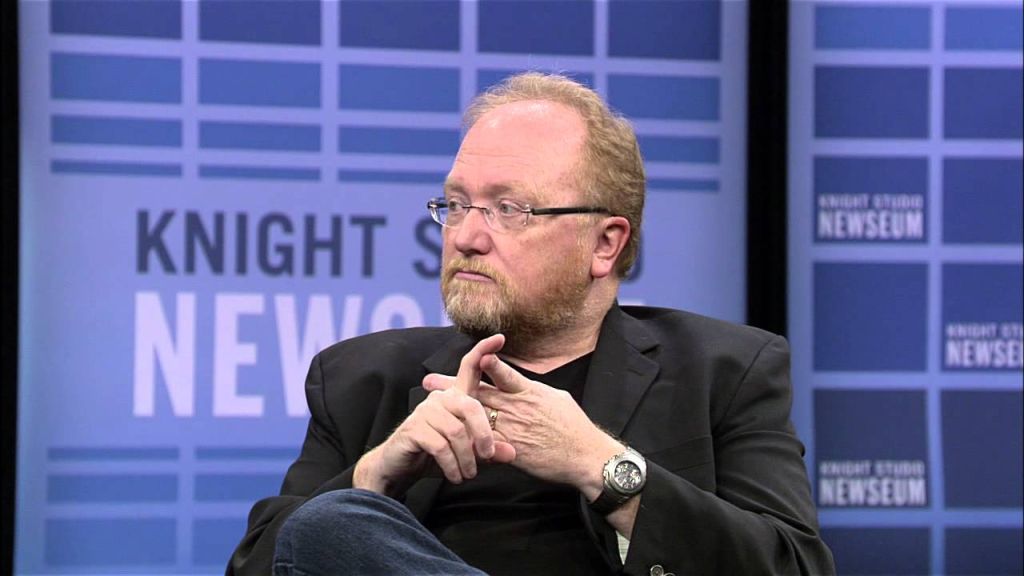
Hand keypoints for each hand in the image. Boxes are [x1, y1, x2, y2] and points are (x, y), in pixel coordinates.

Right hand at [354, 335, 515, 496]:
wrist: (398, 469)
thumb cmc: (434, 457)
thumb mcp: (467, 454)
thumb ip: (489, 450)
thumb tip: (512, 452)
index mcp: (454, 398)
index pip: (469, 368)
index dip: (483, 351)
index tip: (500, 337)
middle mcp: (440, 399)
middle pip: (471, 407)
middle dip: (484, 435)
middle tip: (488, 457)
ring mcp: (425, 412)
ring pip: (458, 432)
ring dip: (467, 459)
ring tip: (468, 475)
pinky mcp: (414, 429)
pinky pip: (442, 446)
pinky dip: (452, 465)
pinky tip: (455, 476)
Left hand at [423, 350, 621, 495]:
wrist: (585, 457)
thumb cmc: (576, 427)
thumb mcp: (558, 398)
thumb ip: (535, 390)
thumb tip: (523, 384)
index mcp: (530, 392)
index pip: (505, 374)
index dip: (489, 364)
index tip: (475, 356)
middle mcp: (518, 408)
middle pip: (480, 394)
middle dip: (453, 386)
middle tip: (430, 381)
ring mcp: (513, 430)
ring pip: (476, 418)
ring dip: (452, 411)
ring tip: (431, 406)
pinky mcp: (511, 451)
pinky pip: (485, 444)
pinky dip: (466, 439)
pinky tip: (448, 436)